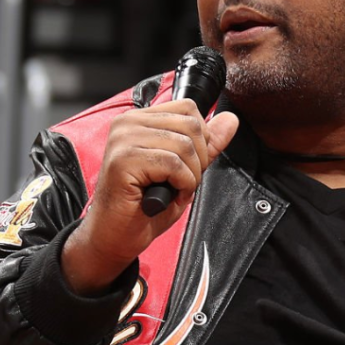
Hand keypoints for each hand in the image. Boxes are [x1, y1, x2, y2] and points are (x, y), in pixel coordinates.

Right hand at [61, 100, 239, 293]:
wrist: (114, 236)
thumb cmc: (145, 207)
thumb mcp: (185, 170)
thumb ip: (207, 144)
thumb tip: (229, 120)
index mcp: (139, 120)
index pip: (187, 108)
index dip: (201, 139)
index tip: (188, 165)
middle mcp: (127, 123)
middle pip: (190, 125)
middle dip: (199, 160)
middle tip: (181, 182)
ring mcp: (123, 140)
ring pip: (184, 145)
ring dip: (190, 176)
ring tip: (172, 190)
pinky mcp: (123, 160)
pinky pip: (173, 164)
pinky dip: (181, 185)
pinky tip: (166, 196)